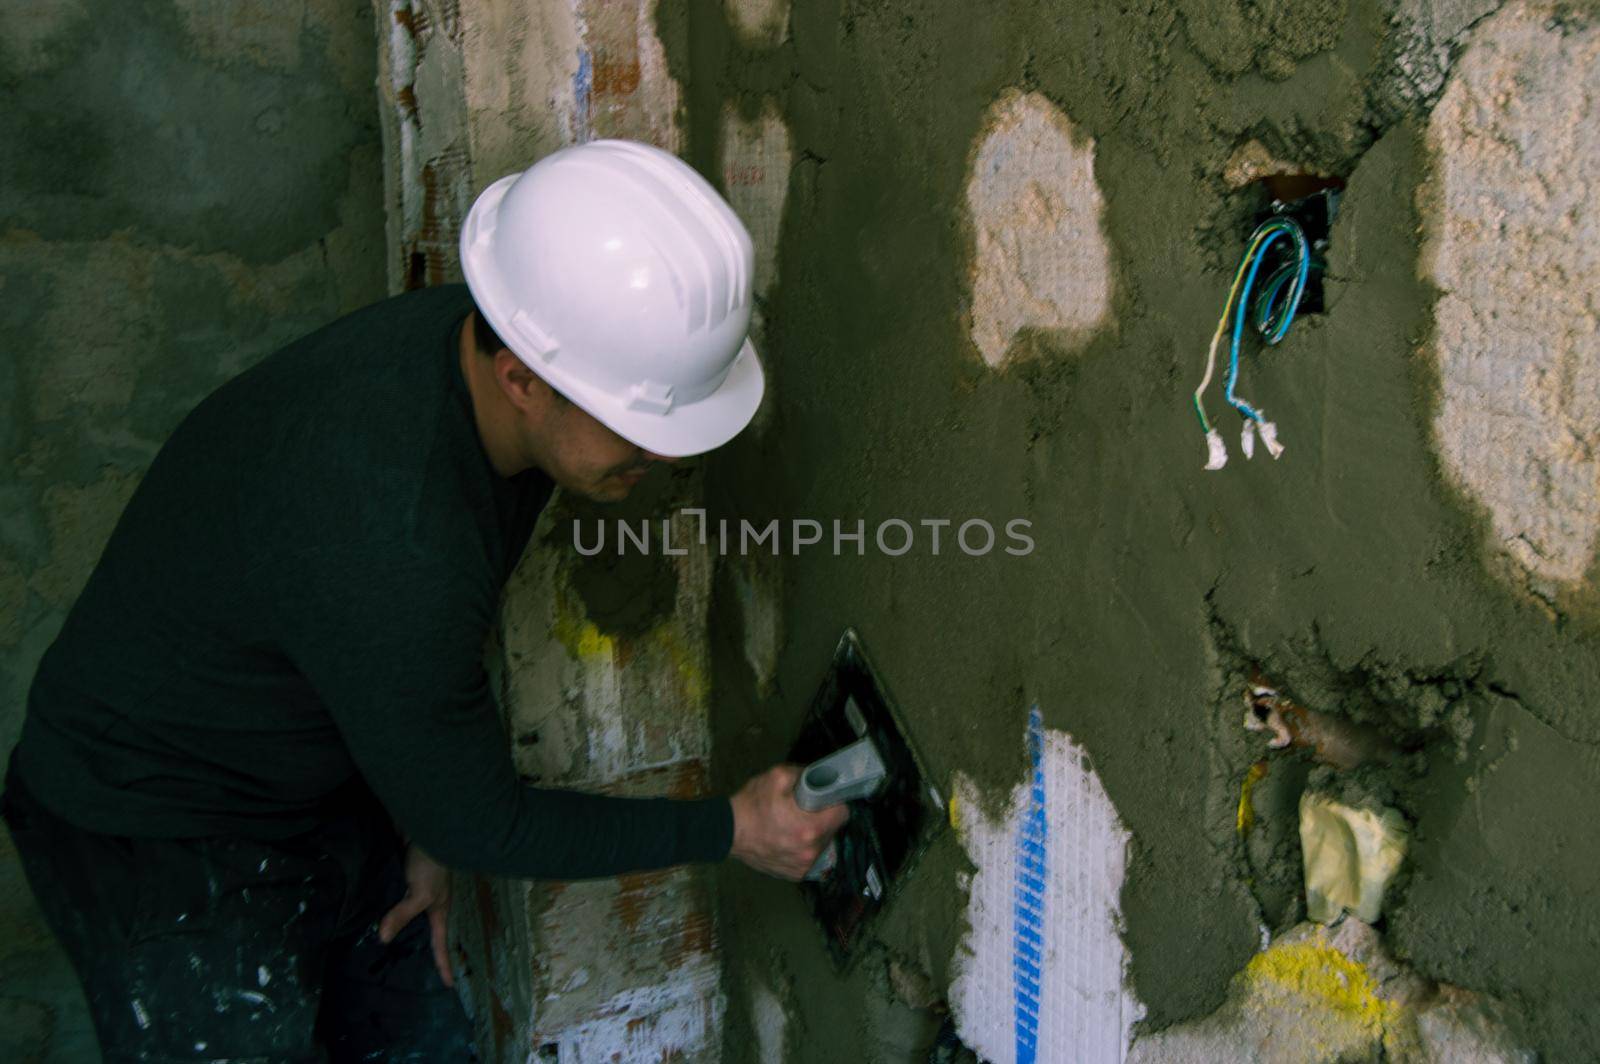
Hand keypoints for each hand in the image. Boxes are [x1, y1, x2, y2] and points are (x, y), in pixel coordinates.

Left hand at [378, 844, 454, 986]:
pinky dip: (380, 903)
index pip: (441, 941)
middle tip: (408, 969)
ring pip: (402, 911)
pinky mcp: (399, 873)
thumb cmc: (431, 862)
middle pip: (423, 928)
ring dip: (393, 923)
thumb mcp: (420, 893)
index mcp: (438, 907)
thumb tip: (383, 940)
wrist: (425, 823)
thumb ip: (402, 915)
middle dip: (419, 946)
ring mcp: (413, 886)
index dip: (445, 962)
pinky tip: (366, 911)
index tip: (449, 984)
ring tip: (376, 944)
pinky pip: (389, 894)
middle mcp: (427, 899)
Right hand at [728, 764, 850, 880]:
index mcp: (811, 827)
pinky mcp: (795, 875)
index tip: (823, 799)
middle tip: (804, 810)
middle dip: (823, 818)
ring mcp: (803, 866)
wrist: (727, 832)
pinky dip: (803, 848)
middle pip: (833, 830)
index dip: (834, 802)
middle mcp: (811, 851)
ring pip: (822, 845)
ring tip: (793, 825)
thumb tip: (822, 778)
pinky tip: (788, 839)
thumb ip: (805, 775)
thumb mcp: (778, 776)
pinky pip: (809, 857)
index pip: (843, 813)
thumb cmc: (752, 804)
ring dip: (814, 834)